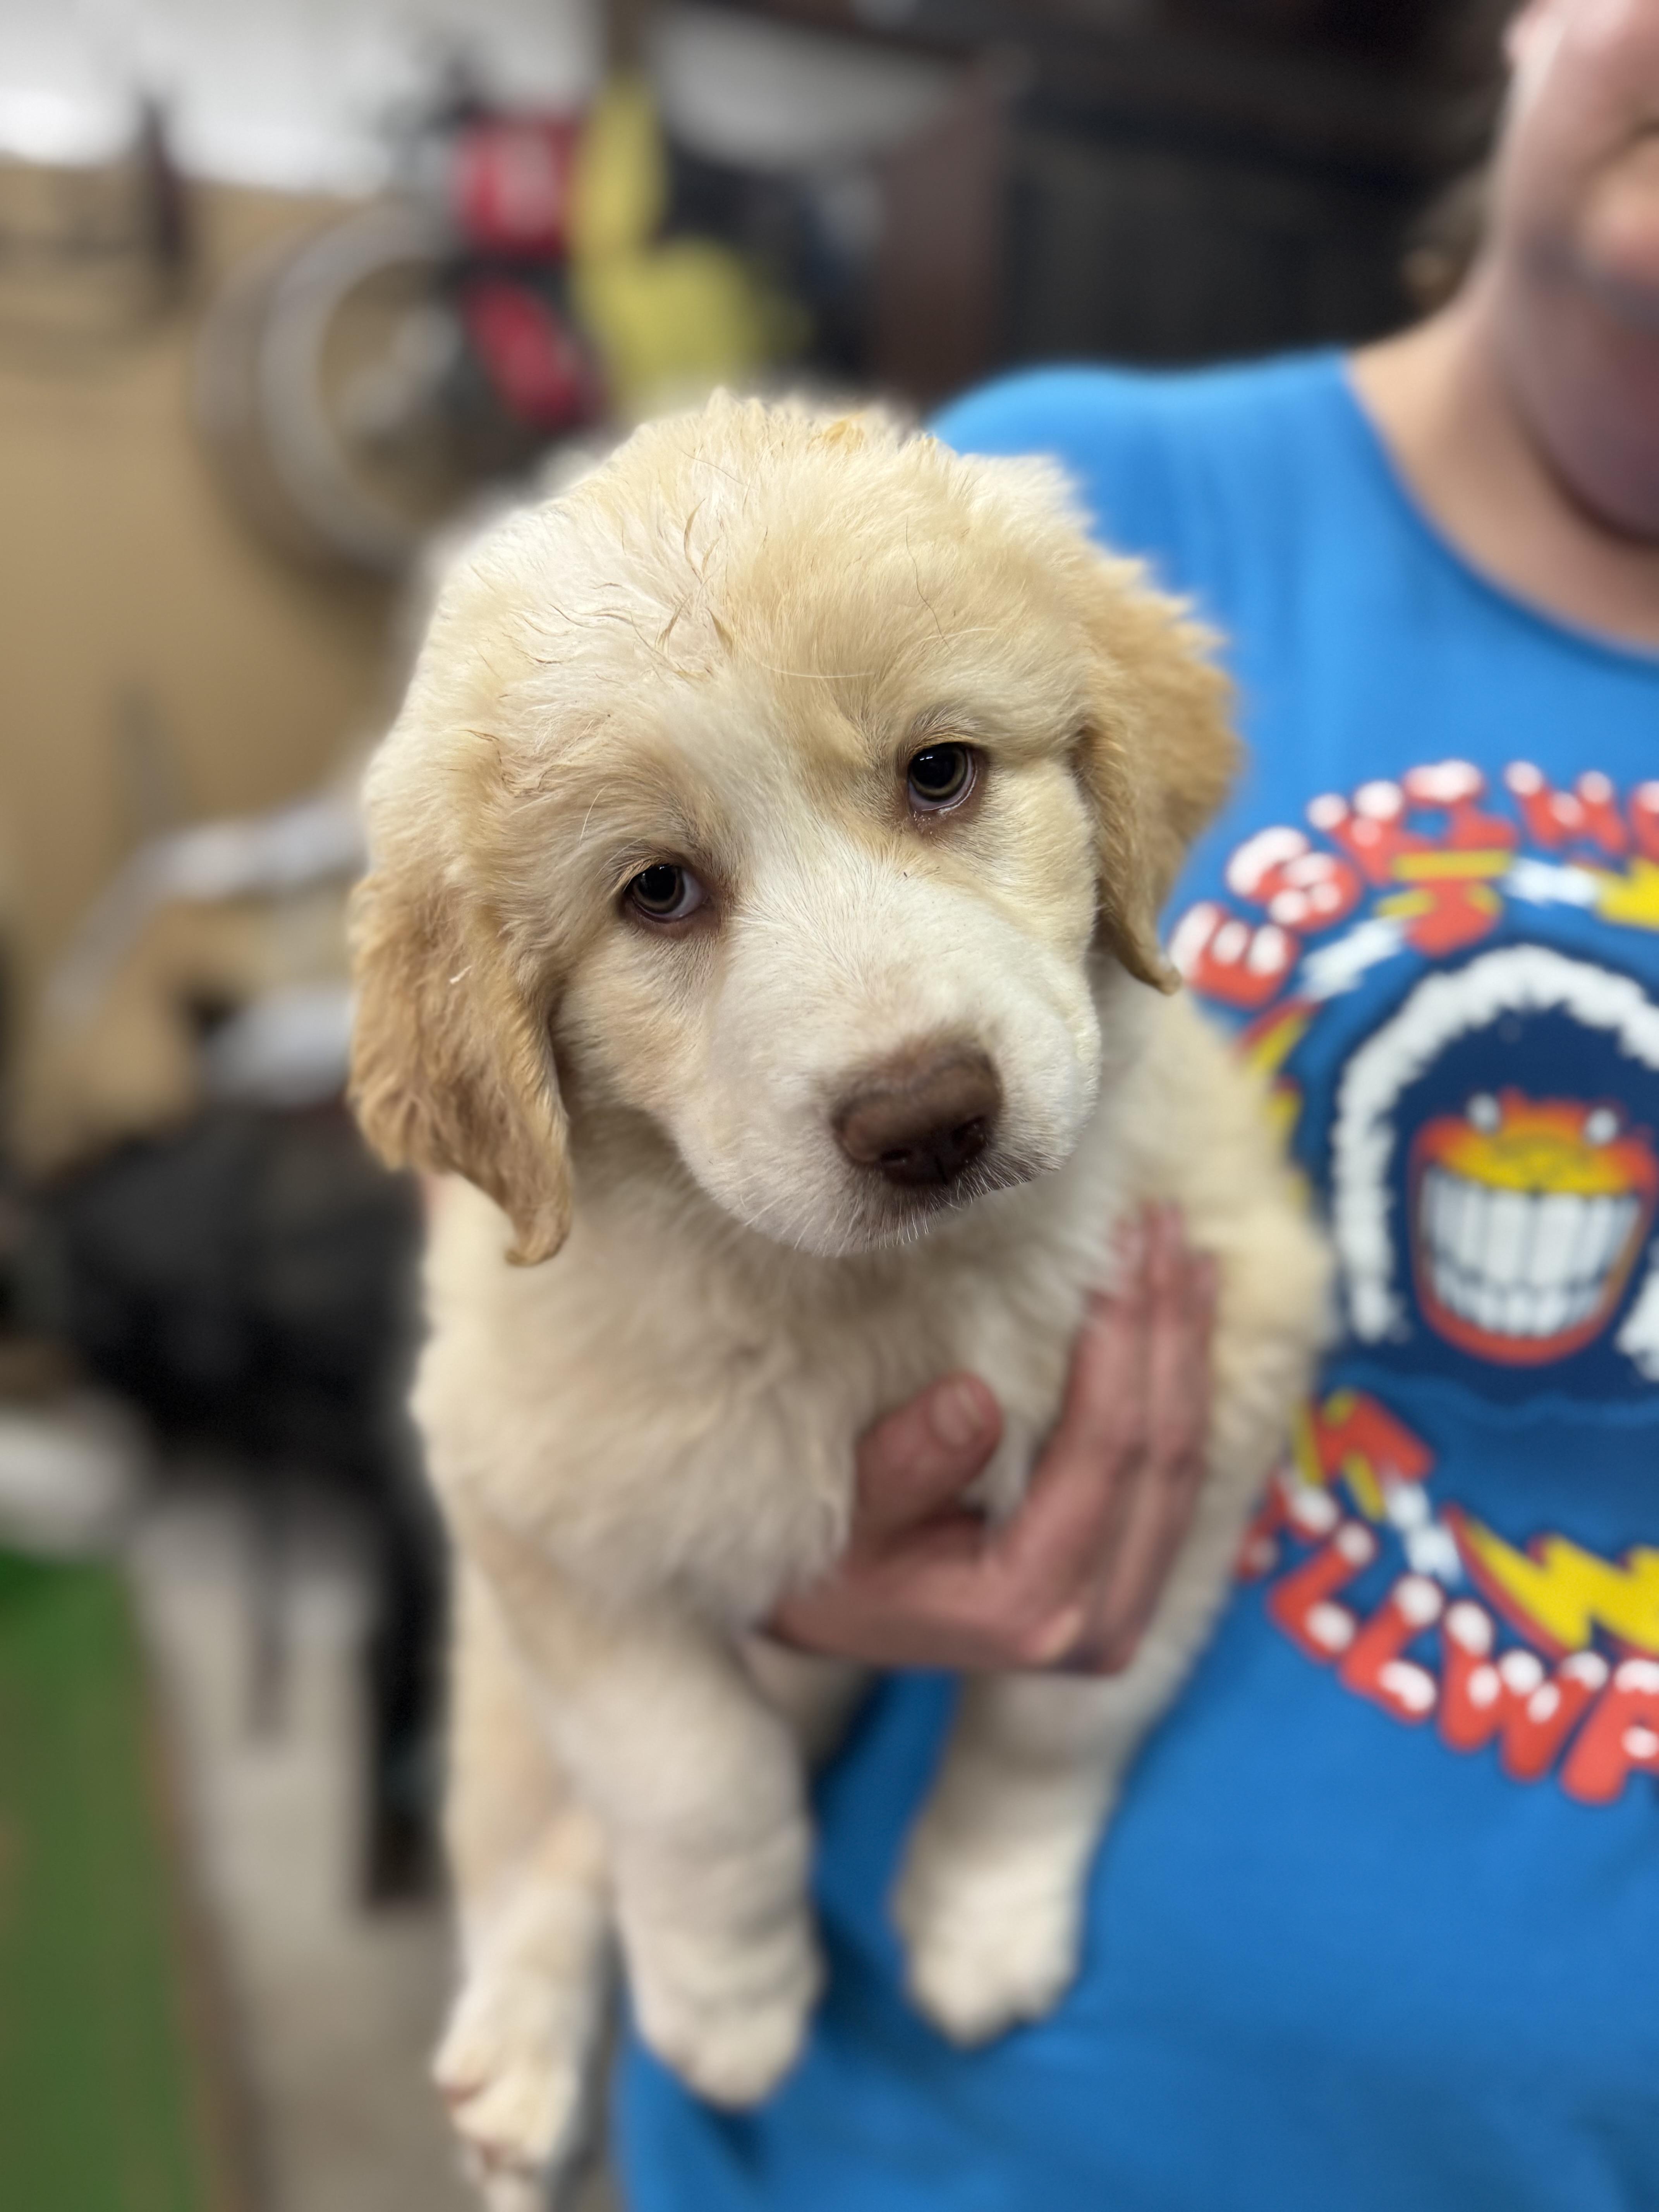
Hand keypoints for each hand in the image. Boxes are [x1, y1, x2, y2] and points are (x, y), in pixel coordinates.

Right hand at [770, 1205, 1217, 1674]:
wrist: (841, 1619)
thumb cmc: (833, 1562)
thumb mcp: (844, 1513)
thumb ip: (904, 1467)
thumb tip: (975, 1397)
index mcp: (1028, 1608)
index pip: (1103, 1454)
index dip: (1121, 1343)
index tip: (1119, 1245)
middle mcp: (1097, 1626)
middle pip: (1162, 1454)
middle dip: (1168, 1329)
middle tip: (1163, 1224)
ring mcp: (1125, 1609)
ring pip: (1187, 1462)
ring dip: (1188, 1349)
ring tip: (1187, 1251)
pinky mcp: (1133, 1583)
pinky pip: (1179, 1476)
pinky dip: (1185, 1387)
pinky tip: (1187, 1315)